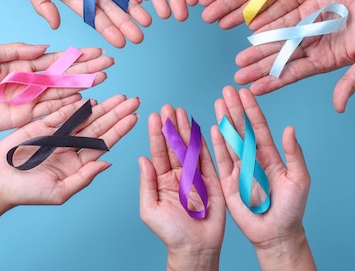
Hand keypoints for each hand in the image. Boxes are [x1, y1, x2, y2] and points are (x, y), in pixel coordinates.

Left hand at [0, 43, 113, 135]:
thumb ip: (17, 50)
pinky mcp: (29, 116)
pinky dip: (69, 104)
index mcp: (26, 64)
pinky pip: (52, 109)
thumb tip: (44, 46)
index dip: (78, 55)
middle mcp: (33, 81)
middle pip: (66, 74)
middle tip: (109, 64)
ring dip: (84, 84)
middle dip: (88, 68)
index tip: (97, 51)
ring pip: (64, 90)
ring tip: (103, 78)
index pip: (57, 58)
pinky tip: (85, 98)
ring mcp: (33, 99)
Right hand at [0, 94, 139, 207]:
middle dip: (116, 113)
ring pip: (84, 118)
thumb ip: (84, 178)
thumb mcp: (60, 191)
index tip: (134, 117)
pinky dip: (75, 106)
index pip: (103, 143)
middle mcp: (71, 147)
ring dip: (101, 107)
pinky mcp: (41, 126)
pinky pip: (61, 113)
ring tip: (119, 97)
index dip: (119, 130)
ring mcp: (56, 135)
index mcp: (78, 163)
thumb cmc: (27, 193)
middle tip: (133, 100)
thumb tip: (107, 163)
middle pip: (98, 126)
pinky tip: (90, 99)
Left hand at [139, 105, 224, 270]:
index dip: (156, 134)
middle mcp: (179, 175)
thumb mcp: (150, 209)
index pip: (159, 152)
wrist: (195, 248)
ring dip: (186, 129)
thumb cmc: (171, 233)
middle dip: (171, 126)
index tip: (154, 116)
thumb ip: (147, 183)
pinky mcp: (212, 180)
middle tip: (168, 107)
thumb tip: (143, 159)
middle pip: (175, 145)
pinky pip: (209, 159)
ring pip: (190, 148)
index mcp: (163, 180)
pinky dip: (205, 143)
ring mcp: (196, 176)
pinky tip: (200, 128)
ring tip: (182, 111)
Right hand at [210, 86, 314, 270]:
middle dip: (235, 109)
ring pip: (229, 140)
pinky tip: (213, 126)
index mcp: (270, 156)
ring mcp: (239, 169)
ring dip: (224, 120)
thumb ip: (294, 154)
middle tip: (227, 89)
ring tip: (218, 101)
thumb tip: (290, 129)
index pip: (259, 127)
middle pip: (241, 128)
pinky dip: (216, 144)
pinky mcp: (228, 182)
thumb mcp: (299, 179)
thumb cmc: (292, 209)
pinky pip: (221, 160)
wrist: (276, 234)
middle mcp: (253, 158)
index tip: (245, 93)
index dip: (252, 110)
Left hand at [234, 0, 354, 111]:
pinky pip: (283, 20)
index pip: (293, 74)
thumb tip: (339, 107)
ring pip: (277, 42)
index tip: (254, 89)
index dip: (274, 81)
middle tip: (238, 78)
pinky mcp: (304, 10)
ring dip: (258, 51)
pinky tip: (251, 35)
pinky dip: (267, 27)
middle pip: (280, 61)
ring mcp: (306, 29)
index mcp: (324, 61)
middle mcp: (311, 48)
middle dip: (259, 69)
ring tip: (239, 60)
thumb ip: (352, 81)